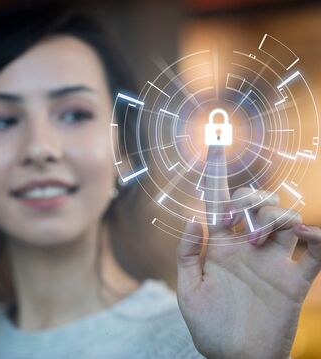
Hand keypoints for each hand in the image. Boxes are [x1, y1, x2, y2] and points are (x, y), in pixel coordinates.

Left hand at [176, 146, 320, 358]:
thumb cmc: (208, 326)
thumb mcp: (188, 290)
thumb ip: (188, 254)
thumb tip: (193, 219)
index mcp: (221, 248)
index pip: (221, 206)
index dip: (217, 177)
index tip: (214, 148)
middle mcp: (249, 249)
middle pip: (259, 204)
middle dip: (252, 201)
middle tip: (241, 224)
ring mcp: (274, 263)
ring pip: (288, 220)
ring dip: (278, 218)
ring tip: (261, 241)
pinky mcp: (295, 283)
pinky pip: (316, 254)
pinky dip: (318, 238)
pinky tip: (309, 234)